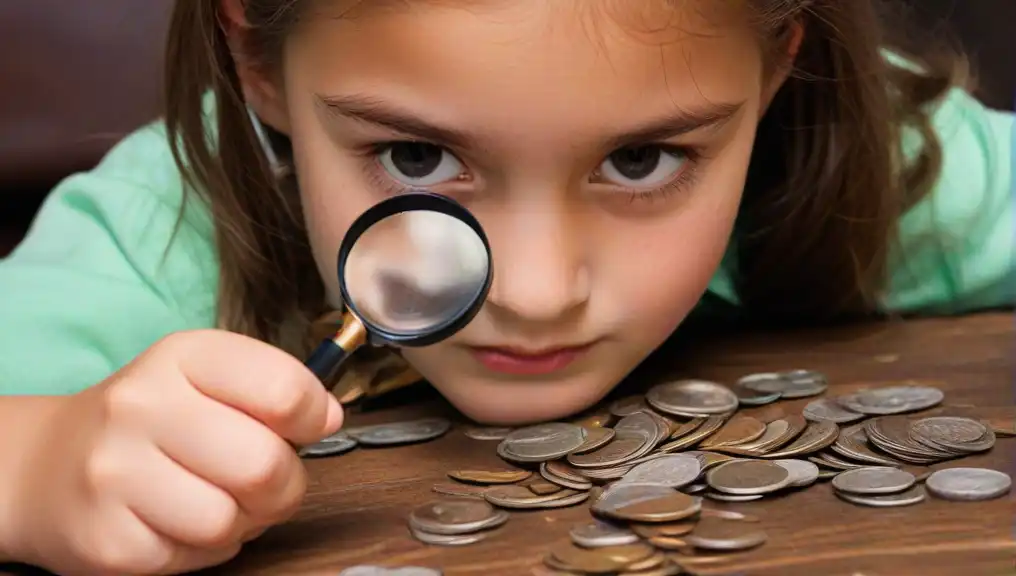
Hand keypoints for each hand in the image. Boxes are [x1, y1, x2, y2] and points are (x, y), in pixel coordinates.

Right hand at [12, 330, 342, 574]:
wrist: (48, 464)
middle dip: (285, 483)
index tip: (307, 425)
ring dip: (244, 521)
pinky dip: (205, 548)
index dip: (312, 416)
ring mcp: (114, 474)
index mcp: (182, 356)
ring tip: (221, 499)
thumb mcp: (207, 378)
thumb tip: (327, 416)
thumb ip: (275, 389)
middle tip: (269, 479)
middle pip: (264, 464)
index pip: (283, 388)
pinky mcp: (104, 540)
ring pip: (231, 520)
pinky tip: (181, 521)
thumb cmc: (152, 421)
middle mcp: (141, 406)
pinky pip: (196, 557)